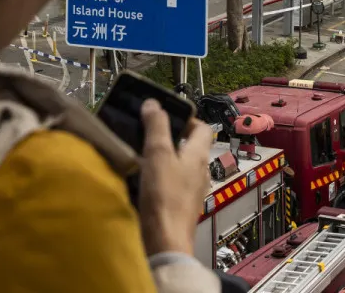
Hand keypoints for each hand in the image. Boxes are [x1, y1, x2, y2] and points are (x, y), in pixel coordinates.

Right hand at [136, 99, 214, 257]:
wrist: (166, 241)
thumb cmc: (164, 197)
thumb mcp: (158, 154)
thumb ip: (156, 127)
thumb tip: (154, 103)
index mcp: (198, 155)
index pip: (202, 128)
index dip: (186, 118)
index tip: (165, 115)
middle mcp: (200, 172)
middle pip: (191, 147)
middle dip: (172, 137)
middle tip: (148, 133)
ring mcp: (192, 191)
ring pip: (182, 165)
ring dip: (165, 157)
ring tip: (142, 154)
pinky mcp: (181, 206)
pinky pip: (174, 184)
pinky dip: (161, 177)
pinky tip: (144, 180)